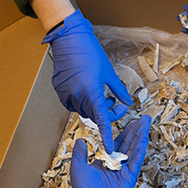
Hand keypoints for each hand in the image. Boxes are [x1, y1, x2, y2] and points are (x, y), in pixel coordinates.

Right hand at [42, 10, 132, 153]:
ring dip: (94, 106)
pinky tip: (87, 88)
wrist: (69, 38)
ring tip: (102, 91)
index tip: (110, 148)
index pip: (102, 120)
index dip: (107, 135)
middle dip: (106, 112)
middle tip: (115, 101)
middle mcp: (77, 96)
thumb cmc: (91, 53)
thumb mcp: (109, 72)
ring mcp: (66, 93)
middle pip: (94, 115)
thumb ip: (119, 90)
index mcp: (92, 93)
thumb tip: (128, 102)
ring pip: (83, 109)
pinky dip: (82, 100)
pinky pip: (72, 103)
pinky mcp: (59, 89)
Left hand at [63, 115, 150, 187]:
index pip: (118, 143)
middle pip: (129, 144)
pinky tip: (144, 138)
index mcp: (106, 161)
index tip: (131, 122)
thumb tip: (80, 141)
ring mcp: (124, 171)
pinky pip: (136, 161)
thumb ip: (80, 153)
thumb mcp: (78, 166)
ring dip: (140, 136)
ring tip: (146, 123)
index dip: (125, 132)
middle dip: (136, 131)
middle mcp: (117, 165)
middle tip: (144, 118)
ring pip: (134, 150)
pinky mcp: (129, 178)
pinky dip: (140, 149)